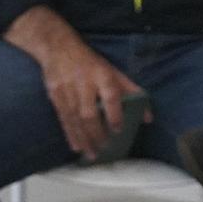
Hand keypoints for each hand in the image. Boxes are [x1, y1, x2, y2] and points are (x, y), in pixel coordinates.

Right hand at [36, 36, 143, 159]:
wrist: (58, 47)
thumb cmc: (90, 62)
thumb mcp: (113, 71)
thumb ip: (132, 91)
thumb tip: (148, 117)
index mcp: (101, 75)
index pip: (109, 96)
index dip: (114, 114)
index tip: (118, 130)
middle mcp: (83, 83)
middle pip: (89, 112)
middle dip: (96, 133)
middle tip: (104, 149)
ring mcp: (67, 90)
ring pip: (75, 118)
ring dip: (83, 138)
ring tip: (90, 154)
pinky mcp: (54, 95)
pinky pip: (63, 118)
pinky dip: (69, 133)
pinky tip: (75, 146)